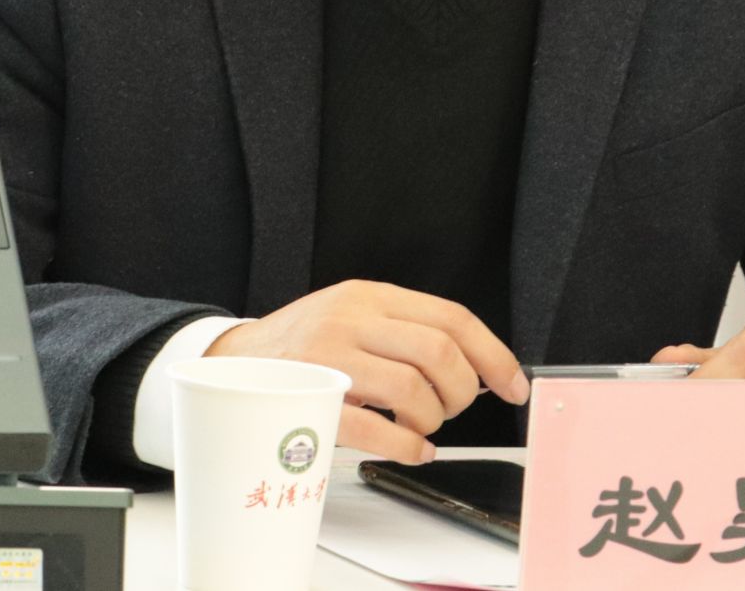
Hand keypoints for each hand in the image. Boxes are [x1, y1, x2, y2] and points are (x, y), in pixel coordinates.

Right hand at [205, 280, 527, 462]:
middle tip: (453, 409)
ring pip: (413, 391)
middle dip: (463, 392)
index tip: (515, 385)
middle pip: (440, 354)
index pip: (452, 318)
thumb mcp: (352, 315)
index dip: (494, 355)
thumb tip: (477, 367)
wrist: (230, 363)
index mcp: (370, 295)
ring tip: (422, 427)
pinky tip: (411, 448)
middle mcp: (352, 318)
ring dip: (433, 420)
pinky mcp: (312, 398)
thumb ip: (404, 331)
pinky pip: (376, 430)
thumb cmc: (302, 345)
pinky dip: (407, 446)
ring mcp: (330, 358)